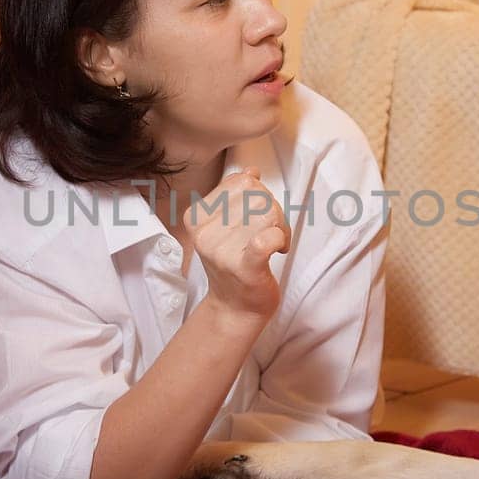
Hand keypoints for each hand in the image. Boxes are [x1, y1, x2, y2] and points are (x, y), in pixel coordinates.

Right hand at [188, 166, 288, 321]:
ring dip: (281, 228)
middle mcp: (204, 232)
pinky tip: (278, 249)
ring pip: (269, 213)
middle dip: (274, 212)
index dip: (260, 195)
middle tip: (270, 234)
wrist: (235, 307)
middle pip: (259, 195)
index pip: (243, 181)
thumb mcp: (227, 224)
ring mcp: (221, 251)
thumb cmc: (234, 263)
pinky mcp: (244, 267)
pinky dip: (280, 238)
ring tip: (274, 245)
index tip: (257, 219)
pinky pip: (267, 238)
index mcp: (197, 216)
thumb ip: (236, 195)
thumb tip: (251, 171)